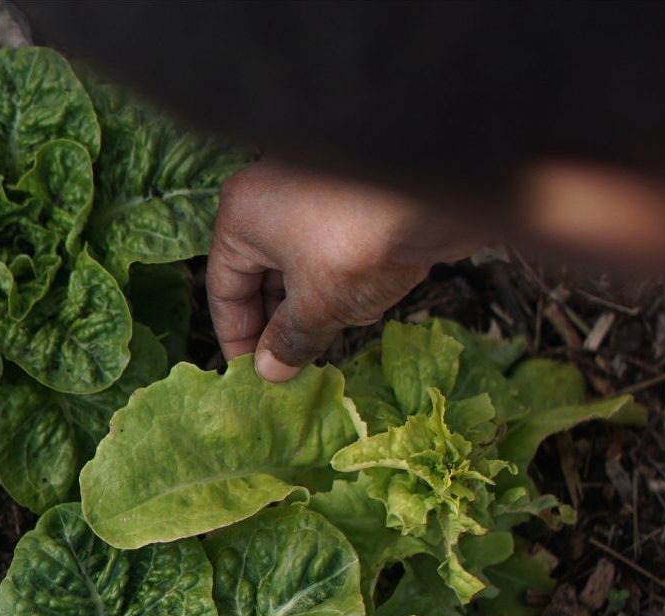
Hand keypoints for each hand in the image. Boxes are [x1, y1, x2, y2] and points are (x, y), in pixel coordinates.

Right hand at [207, 160, 480, 380]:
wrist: (440, 191)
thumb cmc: (361, 245)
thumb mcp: (318, 306)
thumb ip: (289, 341)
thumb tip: (270, 371)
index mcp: (243, 215)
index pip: (224, 289)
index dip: (238, 339)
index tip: (253, 376)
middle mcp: (270, 197)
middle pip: (259, 275)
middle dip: (276, 324)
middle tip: (289, 367)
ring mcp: (313, 194)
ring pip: (296, 265)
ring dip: (308, 307)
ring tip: (327, 342)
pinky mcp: (353, 200)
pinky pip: (329, 251)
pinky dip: (336, 283)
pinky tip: (360, 309)